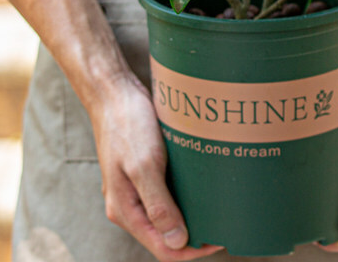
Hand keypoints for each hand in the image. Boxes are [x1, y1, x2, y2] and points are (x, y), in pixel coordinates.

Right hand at [90, 75, 222, 261]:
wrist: (113, 91)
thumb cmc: (127, 125)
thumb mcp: (144, 165)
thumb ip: (158, 205)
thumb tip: (177, 242)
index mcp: (125, 210)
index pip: (162, 248)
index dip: (192, 250)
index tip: (219, 239)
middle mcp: (129, 204)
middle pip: (165, 234)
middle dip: (194, 234)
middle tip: (224, 223)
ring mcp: (136, 188)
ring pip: (167, 213)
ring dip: (191, 214)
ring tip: (217, 207)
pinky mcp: (144, 171)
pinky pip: (166, 192)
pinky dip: (184, 194)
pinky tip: (202, 185)